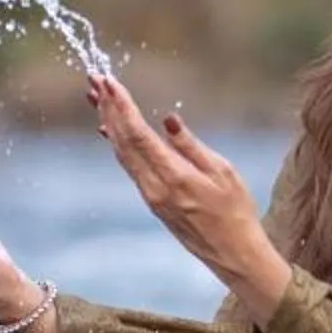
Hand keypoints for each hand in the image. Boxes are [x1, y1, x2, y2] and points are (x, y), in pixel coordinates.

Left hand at [88, 74, 290, 322]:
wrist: (233, 253)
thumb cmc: (236, 211)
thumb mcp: (223, 172)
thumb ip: (191, 146)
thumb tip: (168, 121)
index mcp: (174, 177)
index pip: (139, 135)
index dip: (121, 106)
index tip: (109, 82)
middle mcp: (155, 187)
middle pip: (123, 142)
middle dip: (108, 108)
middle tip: (95, 79)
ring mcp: (150, 196)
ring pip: (122, 154)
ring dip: (109, 123)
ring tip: (97, 97)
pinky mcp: (152, 201)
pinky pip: (129, 166)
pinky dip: (118, 143)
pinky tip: (111, 129)